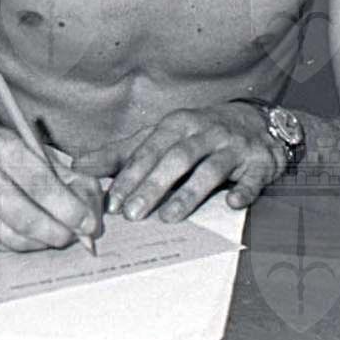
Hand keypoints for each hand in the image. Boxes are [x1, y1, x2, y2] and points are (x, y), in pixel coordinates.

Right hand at [0, 127, 105, 252]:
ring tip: (59, 236)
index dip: (69, 208)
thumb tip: (92, 216)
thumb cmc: (10, 158)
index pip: (40, 183)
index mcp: (0, 144)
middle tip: (77, 237)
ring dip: (43, 242)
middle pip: (25, 216)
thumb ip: (73, 181)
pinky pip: (0, 246)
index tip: (89, 224)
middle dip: (59, 231)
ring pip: (13, 236)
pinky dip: (24, 245)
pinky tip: (34, 236)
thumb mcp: (42, 155)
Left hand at [105, 103, 284, 221]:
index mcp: (178, 124)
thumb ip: (123, 153)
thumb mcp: (162, 136)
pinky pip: (253, 177)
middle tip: (133, 214)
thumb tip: (79, 166)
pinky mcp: (259, 162)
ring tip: (170, 217)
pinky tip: (232, 204)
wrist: (259, 122)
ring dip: (190, 193)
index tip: (112, 201)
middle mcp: (205, 131)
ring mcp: (234, 146)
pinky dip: (244, 190)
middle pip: (177, 157)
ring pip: (211, 168)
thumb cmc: (200, 133)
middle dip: (154, 185)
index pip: (150, 149)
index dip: (131, 175)